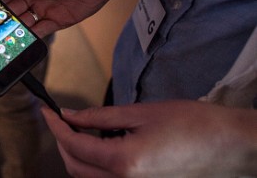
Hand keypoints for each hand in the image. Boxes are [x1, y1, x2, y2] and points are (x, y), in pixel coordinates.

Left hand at [42, 101, 256, 177]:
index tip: (48, 111)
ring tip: (79, 130)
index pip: (74, 146)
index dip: (56, 127)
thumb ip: (100, 117)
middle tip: (61, 120)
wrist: (231, 146)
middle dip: (63, 143)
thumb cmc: (193, 124)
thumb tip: (70, 115)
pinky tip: (101, 146)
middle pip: (76, 168)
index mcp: (124, 163)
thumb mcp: (141, 113)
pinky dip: (95, 166)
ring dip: (77, 156)